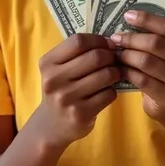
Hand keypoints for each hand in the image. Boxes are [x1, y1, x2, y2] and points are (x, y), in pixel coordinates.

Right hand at [37, 33, 119, 147]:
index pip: (78, 41)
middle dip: (110, 56)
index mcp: (48, 63)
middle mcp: (54, 80)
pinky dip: (112, 90)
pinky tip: (107, 91)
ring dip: (116, 72)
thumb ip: (76, 53)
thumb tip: (110, 41)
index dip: (98, 39)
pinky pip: (108, 94)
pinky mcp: (81, 114)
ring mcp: (67, 98)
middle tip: (115, 59)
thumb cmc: (60, 89)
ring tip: (115, 73)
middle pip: (95, 57)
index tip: (107, 44)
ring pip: (105, 75)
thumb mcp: (58, 69)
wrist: (50, 126)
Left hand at [110, 11, 164, 121]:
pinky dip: (127, 71)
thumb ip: (158, 37)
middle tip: (115, 38)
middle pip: (155, 43)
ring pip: (146, 61)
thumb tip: (129, 19)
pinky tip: (120, 69)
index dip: (147, 19)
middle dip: (132, 38)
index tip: (128, 15)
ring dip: (127, 55)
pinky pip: (141, 79)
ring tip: (116, 53)